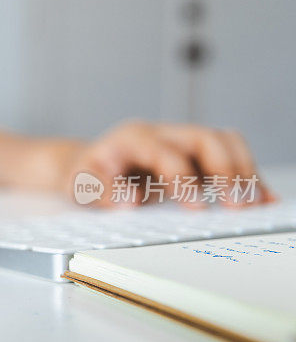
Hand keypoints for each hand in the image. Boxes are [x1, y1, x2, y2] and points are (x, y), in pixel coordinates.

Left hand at [63, 121, 275, 205]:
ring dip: (243, 170)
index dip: (183, 179)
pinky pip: (229, 155)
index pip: (165, 152)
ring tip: (255, 203)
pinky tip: (262, 197)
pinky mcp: (195, 155)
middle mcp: (162, 133)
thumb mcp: (79, 185)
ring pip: (223, 141)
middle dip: (225, 170)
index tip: (198, 208)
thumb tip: (129, 200)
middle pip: (204, 138)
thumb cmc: (87, 174)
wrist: (90, 165)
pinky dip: (247, 176)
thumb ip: (99, 192)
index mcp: (132, 138)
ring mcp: (181, 141)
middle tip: (237, 205)